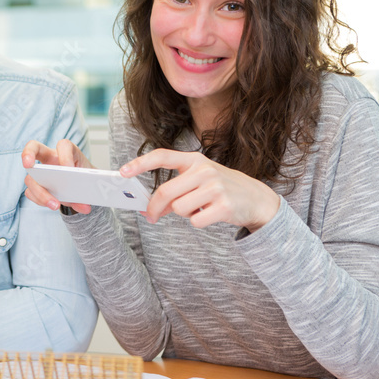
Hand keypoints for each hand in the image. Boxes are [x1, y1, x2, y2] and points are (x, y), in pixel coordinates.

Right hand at [21, 138, 94, 213]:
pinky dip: (41, 201)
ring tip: (55, 205)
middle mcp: (49, 159)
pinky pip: (30, 193)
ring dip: (41, 193)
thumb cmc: (84, 177)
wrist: (83, 185)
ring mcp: (40, 172)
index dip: (65, 155)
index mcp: (66, 152)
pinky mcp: (36, 186)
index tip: (69, 169)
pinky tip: (51, 205)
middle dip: (27, 154)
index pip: (63, 145)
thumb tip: (84, 206)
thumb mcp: (89, 182)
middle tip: (28, 164)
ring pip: (30, 178)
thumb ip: (86, 193)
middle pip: (33, 147)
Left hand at [120, 148, 279, 231]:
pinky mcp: (225, 206)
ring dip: (184, 213)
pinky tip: (210, 215)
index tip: (122, 172)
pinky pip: (195, 220)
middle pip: (165, 192)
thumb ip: (175, 190)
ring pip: (179, 208)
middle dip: (154, 208)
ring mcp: (216, 187)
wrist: (257, 198)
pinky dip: (198, 222)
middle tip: (150, 216)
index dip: (140, 163)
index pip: (161, 156)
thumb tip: (150, 208)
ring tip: (199, 208)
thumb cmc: (220, 188)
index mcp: (194, 160)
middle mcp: (204, 170)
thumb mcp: (198, 182)